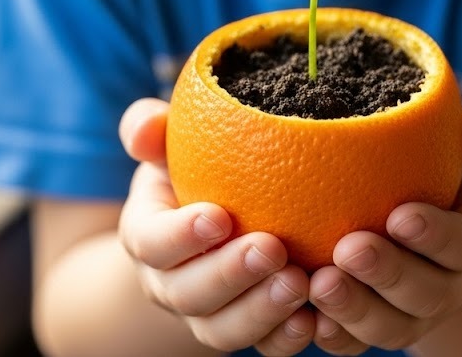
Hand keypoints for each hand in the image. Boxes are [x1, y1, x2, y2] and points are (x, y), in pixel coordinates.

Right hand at [117, 98, 314, 355]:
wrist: (215, 217)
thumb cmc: (196, 166)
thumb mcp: (170, 142)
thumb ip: (150, 127)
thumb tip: (144, 127)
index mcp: (147, 235)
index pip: (151, 242)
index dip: (181, 235)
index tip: (219, 216)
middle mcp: (169, 283)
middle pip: (187, 294)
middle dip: (230, 275)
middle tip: (273, 249)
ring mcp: (206, 313)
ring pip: (221, 330)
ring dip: (260, 312)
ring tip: (301, 284)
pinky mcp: (245, 329)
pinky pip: (261, 345)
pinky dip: (286, 338)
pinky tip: (317, 319)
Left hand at [308, 104, 461, 354]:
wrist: (422, 227)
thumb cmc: (439, 171)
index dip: (437, 236)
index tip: (399, 216)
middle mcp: (454, 286)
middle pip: (429, 295)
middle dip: (389, 275)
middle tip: (348, 249)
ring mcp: (416, 316)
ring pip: (393, 328)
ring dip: (356, 310)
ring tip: (319, 284)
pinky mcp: (378, 329)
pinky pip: (358, 345)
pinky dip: (335, 337)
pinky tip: (306, 319)